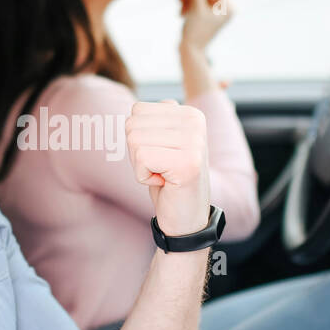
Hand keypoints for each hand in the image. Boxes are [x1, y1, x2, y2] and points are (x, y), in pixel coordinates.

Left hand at [125, 99, 210, 237]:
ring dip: (140, 165)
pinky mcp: (186, 163)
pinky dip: (143, 177)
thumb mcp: (161, 144)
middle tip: (160, 167)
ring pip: (134, 141)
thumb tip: (134, 110)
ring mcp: (194, 141)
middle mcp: (195, 122)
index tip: (160, 155)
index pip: (138, 111)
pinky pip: (141, 159)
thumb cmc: (169, 180)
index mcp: (191, 114)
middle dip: (137, 152)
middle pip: (133, 124)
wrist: (186, 218)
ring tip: (163, 174)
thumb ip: (153, 122)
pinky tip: (164, 183)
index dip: (139, 138)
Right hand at [178, 0, 233, 53]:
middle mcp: (225, 9)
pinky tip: (182, 12)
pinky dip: (189, 5)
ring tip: (180, 8)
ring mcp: (217, 13)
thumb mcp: (196, 5)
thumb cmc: (195, 30)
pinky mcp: (208, 16)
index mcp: (228, 7)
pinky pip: (198, 3)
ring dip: (189, 0)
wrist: (190, 51)